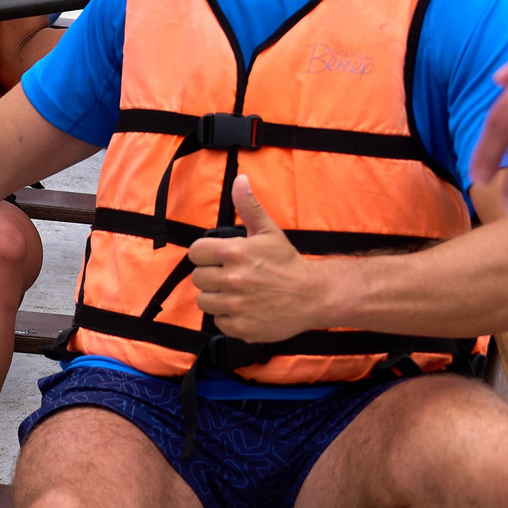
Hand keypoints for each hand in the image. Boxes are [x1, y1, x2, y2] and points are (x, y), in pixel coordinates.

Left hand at [187, 177, 321, 344]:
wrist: (312, 295)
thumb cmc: (288, 263)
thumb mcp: (269, 230)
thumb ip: (249, 206)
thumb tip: (240, 180)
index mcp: (234, 252)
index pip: (196, 253)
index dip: (204, 254)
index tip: (215, 257)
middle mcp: (232, 279)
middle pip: (198, 278)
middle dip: (211, 275)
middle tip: (229, 275)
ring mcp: (235, 305)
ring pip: (204, 301)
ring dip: (216, 297)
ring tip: (234, 292)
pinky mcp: (241, 327)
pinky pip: (219, 321)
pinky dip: (228, 317)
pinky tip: (243, 308)